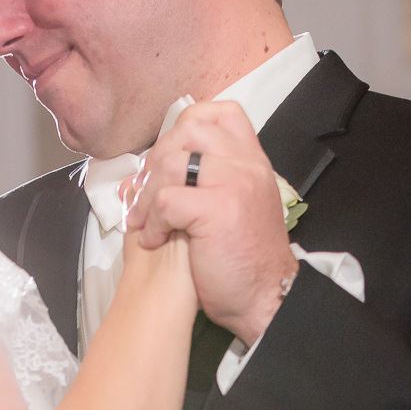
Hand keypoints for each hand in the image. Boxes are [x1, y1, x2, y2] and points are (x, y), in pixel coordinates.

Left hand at [127, 99, 294, 345]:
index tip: (169, 158)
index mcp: (253, 160)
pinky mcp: (215, 209)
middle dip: (156, 160)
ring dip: (147, 195)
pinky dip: (151, 222)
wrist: (265, 297)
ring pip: (170, 164)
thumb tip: (152, 166)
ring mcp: (232, 183)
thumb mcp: (239, 204)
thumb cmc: (244, 258)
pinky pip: (165, 200)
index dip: (185, 126)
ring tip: (145, 221)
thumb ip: (211, 178)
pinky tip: (154, 240)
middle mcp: (246, 165)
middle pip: (187, 130)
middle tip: (146, 193)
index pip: (221, 112)